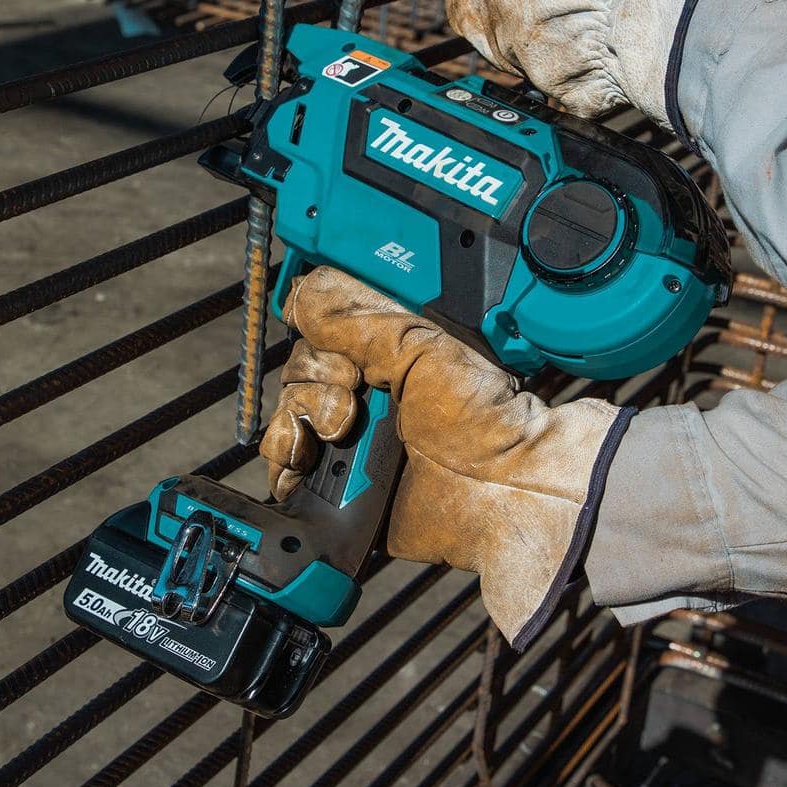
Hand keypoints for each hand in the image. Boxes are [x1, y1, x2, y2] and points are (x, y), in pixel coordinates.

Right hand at [260, 266, 632, 649]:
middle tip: (355, 395)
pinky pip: (285, 471)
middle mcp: (364, 396)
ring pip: (287, 418)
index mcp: (384, 357)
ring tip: (340, 431)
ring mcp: (349, 443)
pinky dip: (282, 462)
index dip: (316, 337)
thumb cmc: (482, 417)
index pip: (319, 333)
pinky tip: (303, 459)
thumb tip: (300, 296)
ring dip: (298, 418)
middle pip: (298, 373)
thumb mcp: (419, 346)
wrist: (504, 490)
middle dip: (316, 380)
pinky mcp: (337, 489)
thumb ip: (356, 319)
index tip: (340, 355)